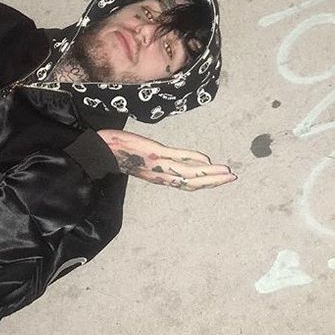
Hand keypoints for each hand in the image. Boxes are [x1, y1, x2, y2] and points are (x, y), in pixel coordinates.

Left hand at [96, 129, 236, 190]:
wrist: (100, 151)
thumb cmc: (120, 153)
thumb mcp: (142, 162)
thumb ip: (159, 163)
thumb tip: (171, 160)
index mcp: (159, 177)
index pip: (187, 184)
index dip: (206, 184)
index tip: (222, 181)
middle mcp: (161, 175)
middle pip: (192, 182)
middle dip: (214, 181)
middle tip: (233, 178)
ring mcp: (159, 164)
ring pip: (189, 173)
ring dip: (210, 174)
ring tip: (227, 172)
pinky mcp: (154, 153)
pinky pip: (177, 158)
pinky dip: (193, 159)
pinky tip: (206, 160)